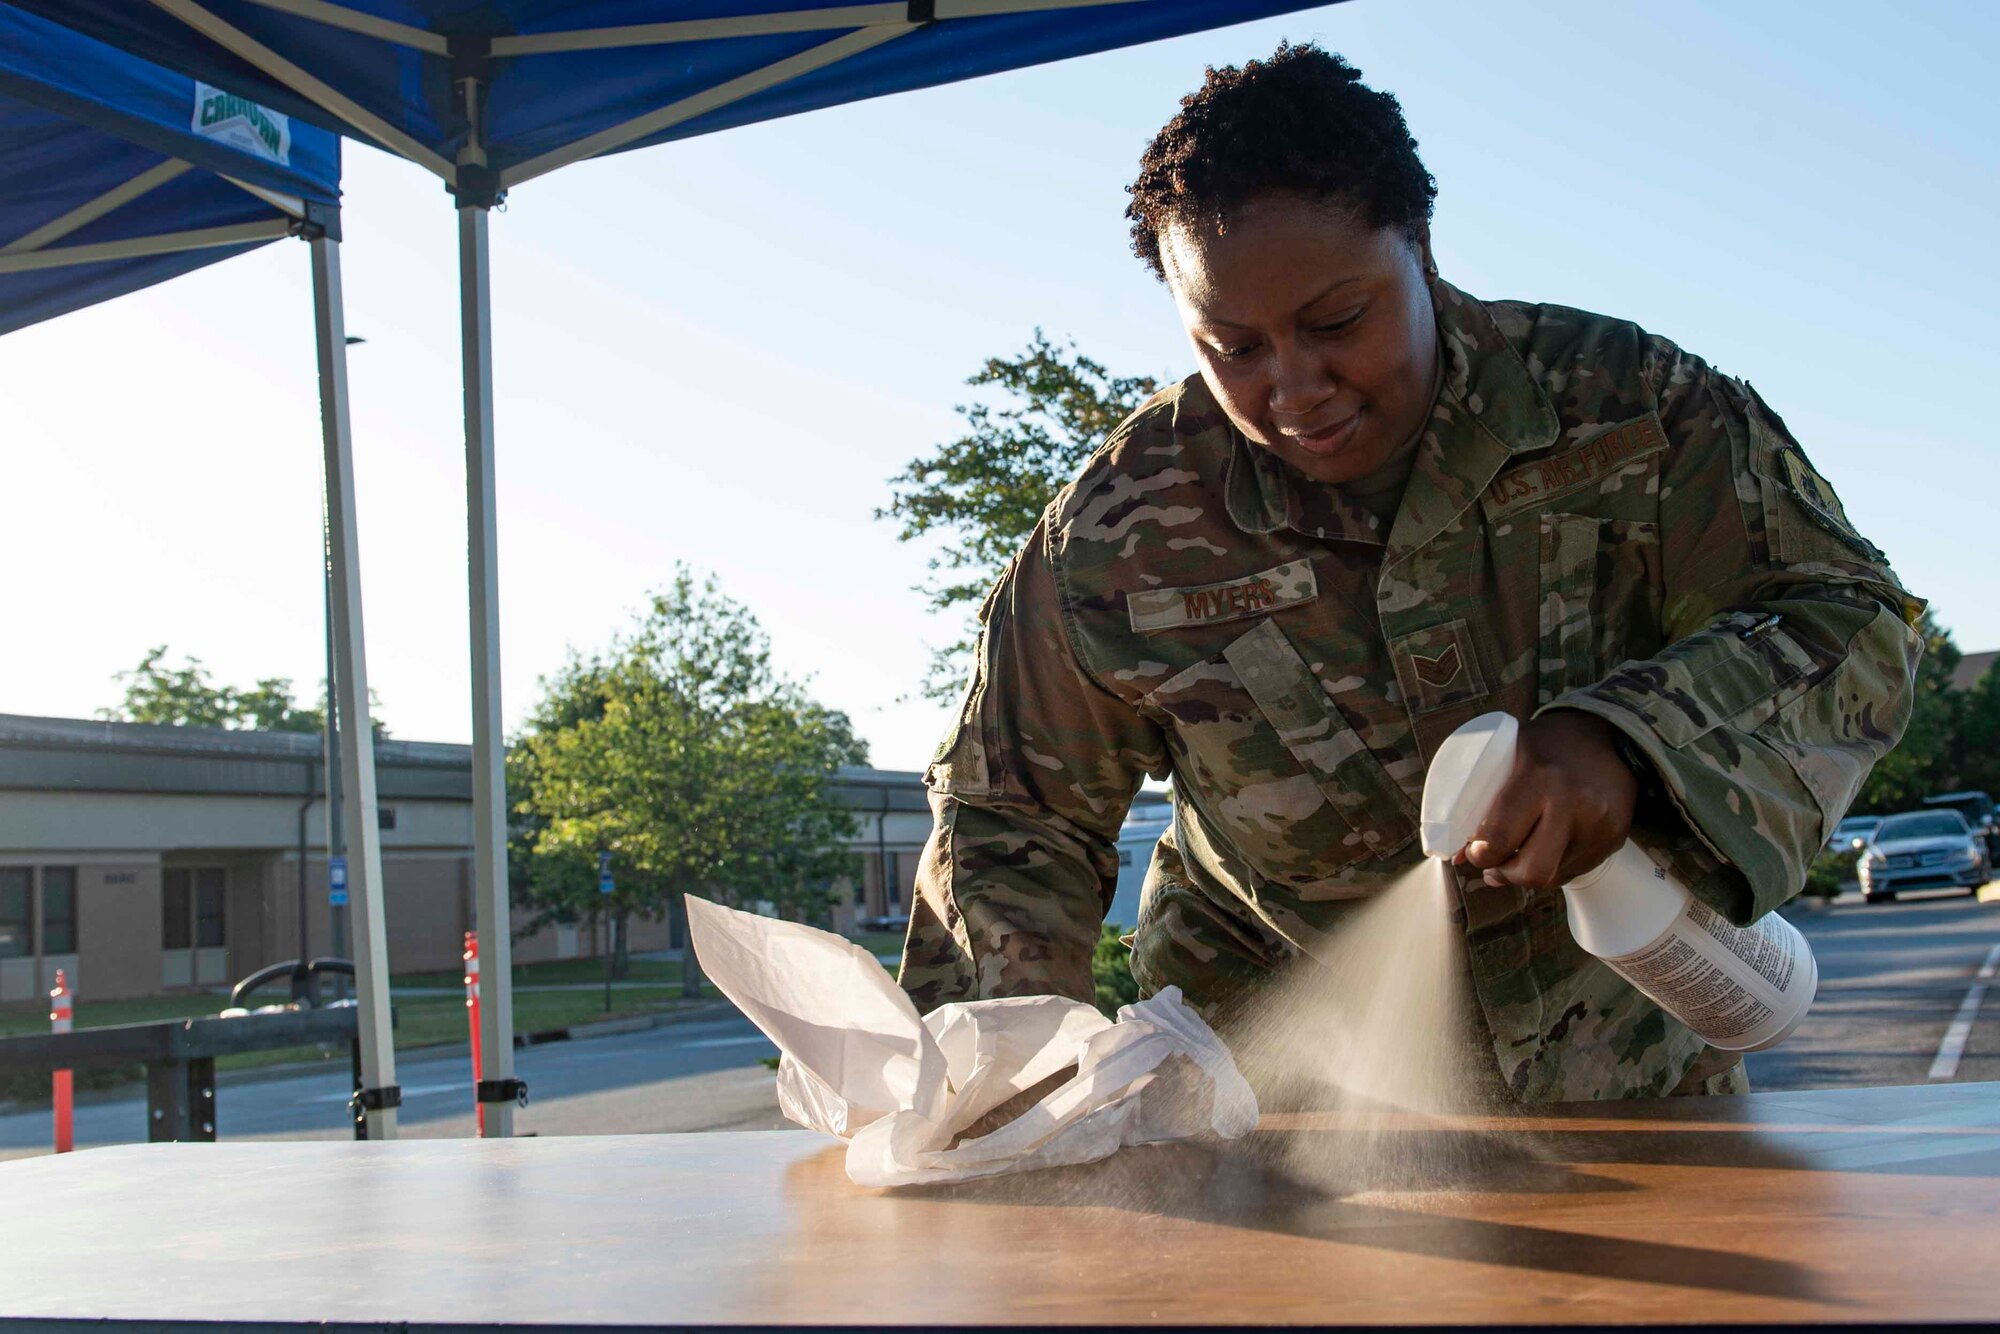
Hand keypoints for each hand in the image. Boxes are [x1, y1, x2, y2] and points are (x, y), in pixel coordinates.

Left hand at [1457, 711, 1638, 889]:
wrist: (1610, 736)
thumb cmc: (1546, 745)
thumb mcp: (1509, 753)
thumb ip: (1480, 797)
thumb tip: (1456, 854)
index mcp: (1540, 778)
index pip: (1500, 839)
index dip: (1480, 854)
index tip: (1474, 850)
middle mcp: (1575, 805)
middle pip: (1532, 871)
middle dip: (1504, 874)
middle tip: (1493, 863)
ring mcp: (1599, 826)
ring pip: (1552, 878)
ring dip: (1528, 874)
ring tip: (1517, 855)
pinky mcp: (1614, 839)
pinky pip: (1574, 872)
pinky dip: (1553, 867)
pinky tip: (1545, 847)